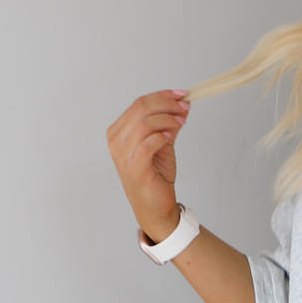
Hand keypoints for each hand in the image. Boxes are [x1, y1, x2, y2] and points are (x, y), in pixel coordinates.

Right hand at [106, 89, 189, 242]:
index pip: (139, 104)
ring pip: (145, 122)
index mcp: (119, 132)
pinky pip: (148, 142)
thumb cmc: (155, 177)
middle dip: (167, 103)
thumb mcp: (163, 144)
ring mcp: (123, 154)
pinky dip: (163, 135)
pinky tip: (173, 134)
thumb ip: (168, 125)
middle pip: (141, 108)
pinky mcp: (134, 167)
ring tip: (182, 121)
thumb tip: (182, 106)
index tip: (182, 95)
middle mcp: (116, 141)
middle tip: (185, 106)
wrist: (155, 207)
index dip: (162, 96)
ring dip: (167, 118)